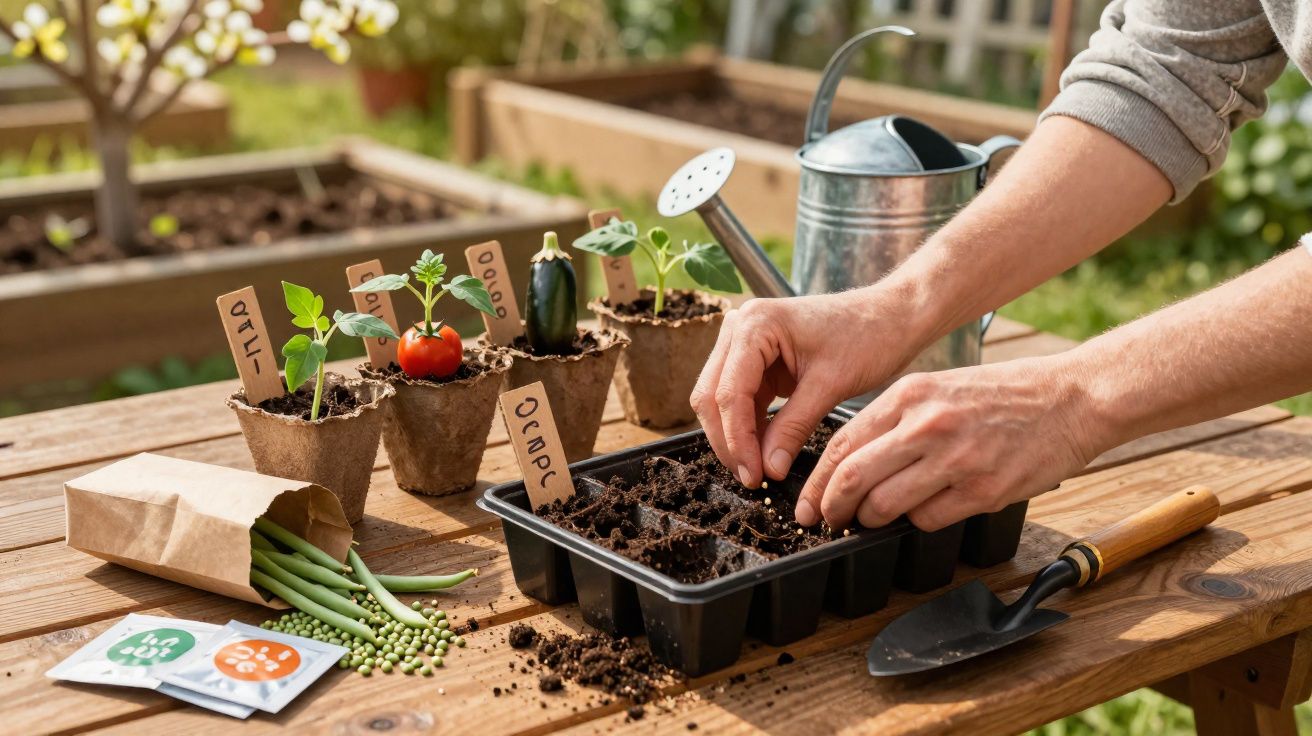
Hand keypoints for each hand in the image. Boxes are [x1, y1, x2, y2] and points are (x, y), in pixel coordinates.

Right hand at [690, 288, 924, 488]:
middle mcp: (740, 326)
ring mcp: (744, 341)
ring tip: (757, 469)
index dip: (738, 439)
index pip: (730, 392)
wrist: (890, 317)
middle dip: (729, 440)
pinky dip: (748, 426)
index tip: (753, 475)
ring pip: (719, 399)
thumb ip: (794, 427)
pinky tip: (763, 451)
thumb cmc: (868, 336)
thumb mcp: (830, 385)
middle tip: (751, 478)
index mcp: (756, 323)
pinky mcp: (755, 358)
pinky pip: (739, 398)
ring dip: (735, 436)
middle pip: (712, 395)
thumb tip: (769, 469)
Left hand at [795, 356, 1103, 530]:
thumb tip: (852, 462)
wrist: (1071, 398)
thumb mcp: (939, 388)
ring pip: (885, 505)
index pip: (842, 444)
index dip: (818, 481)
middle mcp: (927, 425)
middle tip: (829, 521)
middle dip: (832, 507)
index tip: (809, 502)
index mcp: (909, 395)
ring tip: (874, 519)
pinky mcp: (983, 489)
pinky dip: (916, 523)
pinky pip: (928, 519)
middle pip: (853, 477)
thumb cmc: (1003, 394)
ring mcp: (955, 459)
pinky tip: (925, 511)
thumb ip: (895, 420)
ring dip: (871, 520)